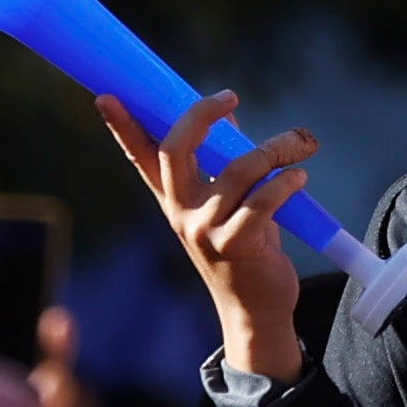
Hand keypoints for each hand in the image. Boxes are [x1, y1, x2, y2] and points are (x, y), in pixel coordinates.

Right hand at [96, 91, 319, 383]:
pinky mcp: (236, 245)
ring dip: (275, 149)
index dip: (123, 127)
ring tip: (300, 143)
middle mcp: (181, 212)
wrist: (254, 309)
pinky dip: (286, 183)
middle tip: (228, 97)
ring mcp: (205, 230)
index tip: (106, 97)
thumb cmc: (244, 248)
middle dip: (200, 115)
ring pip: (238, 169)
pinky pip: (263, 201)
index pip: (140, 158)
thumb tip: (230, 116)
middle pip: (175, 149)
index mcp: (174, 199)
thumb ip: (223, 162)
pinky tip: (299, 177)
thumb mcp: (227, 205)